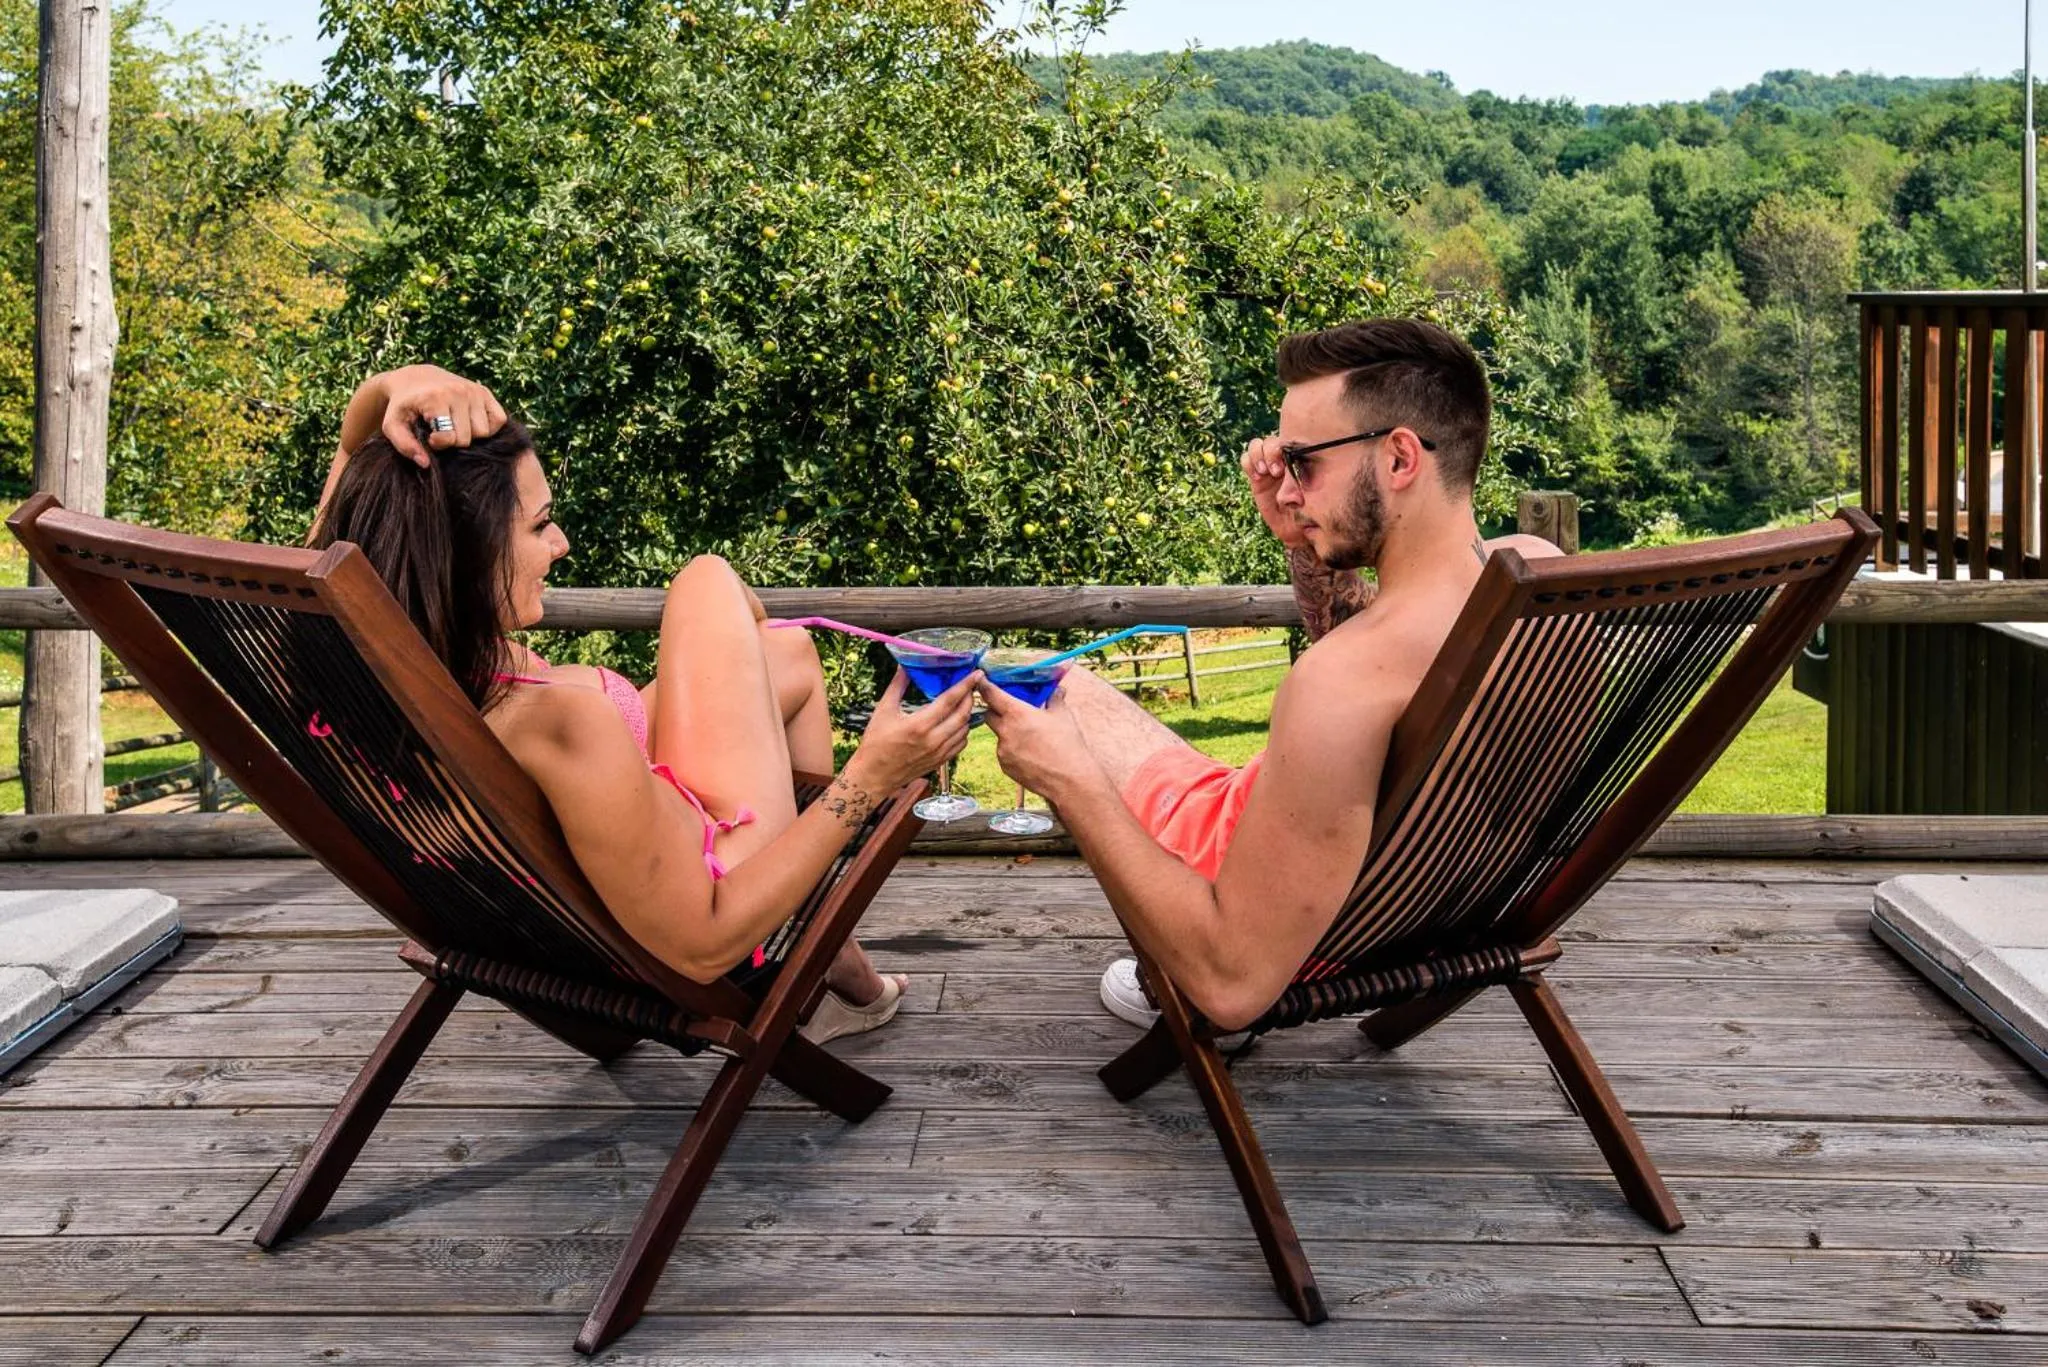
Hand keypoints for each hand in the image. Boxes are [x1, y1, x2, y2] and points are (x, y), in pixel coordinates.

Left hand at [366, 365, 508, 465]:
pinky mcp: (485, 392)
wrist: (416, 378)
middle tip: (442, 432)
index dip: (439, 444)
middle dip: (454, 441)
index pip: (450, 438)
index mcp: (436, 398)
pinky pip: (499, 420)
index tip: (429, 437)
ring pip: (485, 432)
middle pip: (468, 438)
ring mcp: (474, 390)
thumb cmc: (403, 406)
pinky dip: (488, 427)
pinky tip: (470, 424)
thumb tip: (425, 463)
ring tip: (455, 428)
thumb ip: (404, 446)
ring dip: (471, 435)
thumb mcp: (392, 425)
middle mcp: (459, 391)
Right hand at [847, 668, 976, 791]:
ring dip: (967, 713)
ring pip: (964, 730)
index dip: (965, 685)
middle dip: (970, 697)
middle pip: (962, 714)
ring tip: (964, 701)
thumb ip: (897, 686)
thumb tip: (904, 665)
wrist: (874, 775)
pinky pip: (960, 744)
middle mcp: (933, 740)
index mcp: (919, 725)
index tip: (977, 673)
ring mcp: (938, 753)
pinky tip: (957, 723)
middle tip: (971, 685)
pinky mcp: (939, 762)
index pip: (950, 700)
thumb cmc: (875, 742)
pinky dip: (963, 731)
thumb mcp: (884, 710)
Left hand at [974, 674, 1100, 800]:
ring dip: (1007, 732)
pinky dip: (1012, 750)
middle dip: (995, 710)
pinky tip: (1030, 754)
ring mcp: (1003, 751)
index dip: (984, 686)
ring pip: (998, 735)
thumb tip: (1058, 690)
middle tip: (1009, 710)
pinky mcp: (1005, 767)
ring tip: (1029, 738)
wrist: (1070, 780)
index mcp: (1017, 714)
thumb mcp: (1063, 716)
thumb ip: (1056, 699)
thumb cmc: (1068, 745)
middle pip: (989, 715)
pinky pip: (1004, 753)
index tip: (981, 680)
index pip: (991, 695)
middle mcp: (1005, 731)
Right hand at [1242, 435, 1306, 548]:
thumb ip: (1300, 492)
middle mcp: (1283, 459)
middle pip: (1270, 440)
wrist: (1297, 527)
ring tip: (1263, 473)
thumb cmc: (1310, 512)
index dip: (1283, 447)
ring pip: (1256, 445)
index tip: (1285, 465)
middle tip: (1274, 472)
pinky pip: (1246, 460)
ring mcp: (1268, 466)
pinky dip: (1248, 464)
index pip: (1289, 441)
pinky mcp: (1256, 476)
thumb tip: (1295, 493)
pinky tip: (1257, 478)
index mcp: (1299, 459)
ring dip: (1257, 456)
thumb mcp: (1309, 500)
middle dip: (1270, 453)